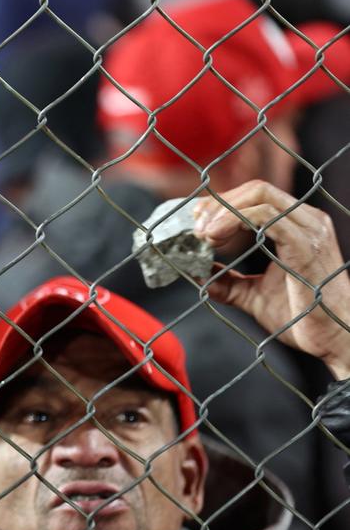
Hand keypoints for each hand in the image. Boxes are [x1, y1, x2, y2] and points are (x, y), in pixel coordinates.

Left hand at [193, 180, 349, 379]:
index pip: (256, 196)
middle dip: (218, 203)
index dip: (222, 203)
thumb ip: (228, 283)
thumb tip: (199, 276)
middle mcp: (307, 220)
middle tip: (194, 226)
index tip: (196, 222)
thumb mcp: (254, 296)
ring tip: (202, 235)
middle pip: (255, 189)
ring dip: (222, 211)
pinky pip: (266, 216)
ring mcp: (309, 229)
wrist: (335, 339)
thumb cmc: (303, 318)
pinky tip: (214, 237)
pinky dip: (233, 220)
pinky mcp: (306, 244)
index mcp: (297, 227)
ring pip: (259, 196)